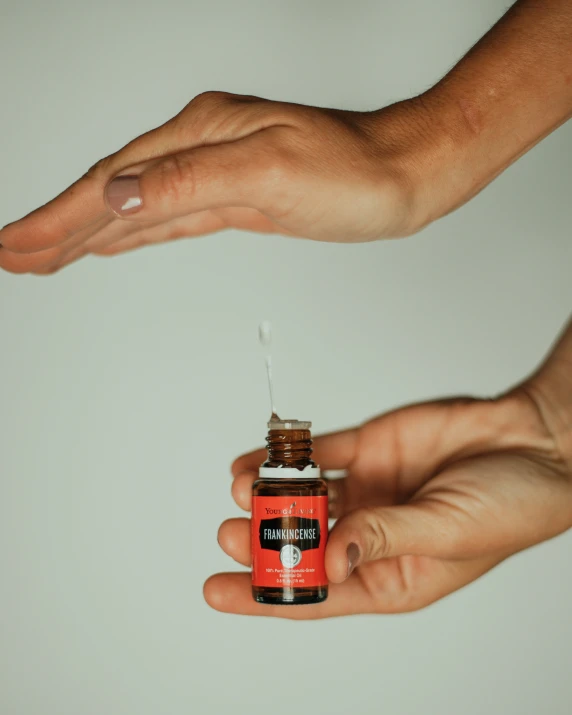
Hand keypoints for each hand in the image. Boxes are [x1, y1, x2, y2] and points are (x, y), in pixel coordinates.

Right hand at [0, 92, 439, 273]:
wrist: (401, 177)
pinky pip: (167, 219)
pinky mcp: (233, 198)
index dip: (60, 218)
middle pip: (110, 193)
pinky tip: (112, 241)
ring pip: (134, 209)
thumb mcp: (270, 171)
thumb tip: (117, 194)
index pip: (111, 183)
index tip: (18, 245)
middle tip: (13, 254)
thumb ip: (189, 180)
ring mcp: (214, 173)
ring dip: (85, 232)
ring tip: (45, 252)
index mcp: (200, 135)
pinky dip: (131, 233)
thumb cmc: (354, 170)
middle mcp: (200, 149)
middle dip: (57, 228)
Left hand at [204, 345, 571, 618]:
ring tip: (242, 491)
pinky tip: (255, 461)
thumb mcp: (446, 533)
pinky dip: (285, 457)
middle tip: (229, 533)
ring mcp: (366, 491)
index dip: (264, 595)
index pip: (316, 593)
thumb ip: (383, 538)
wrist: (533, 441)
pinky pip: (316, 456)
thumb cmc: (509, 505)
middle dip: (261, 541)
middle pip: (301, 543)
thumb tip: (328, 559)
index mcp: (391, 575)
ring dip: (269, 495)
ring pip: (303, 497)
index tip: (217, 590)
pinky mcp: (366, 450)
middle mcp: (370, 534)